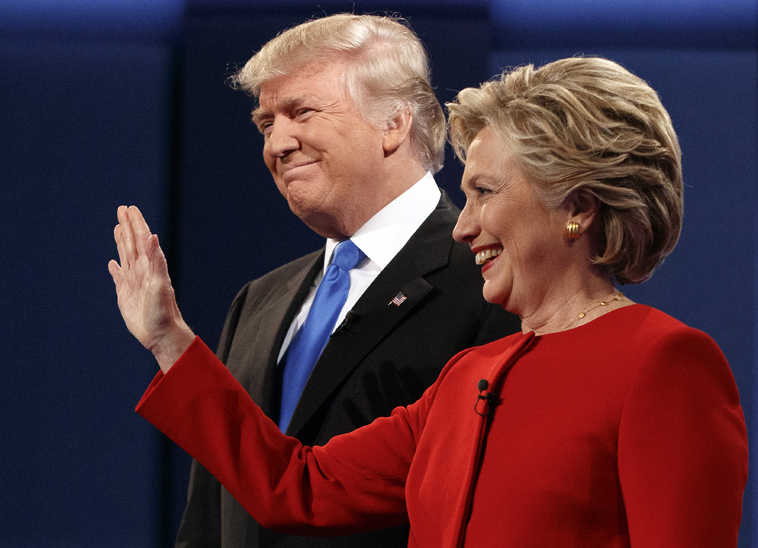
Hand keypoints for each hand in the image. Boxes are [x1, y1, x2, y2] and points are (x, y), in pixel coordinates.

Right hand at [107, 205, 194, 371]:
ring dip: (122, 241)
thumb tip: (152, 236)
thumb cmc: (162, 311)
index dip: (136, 223)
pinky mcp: (126, 294)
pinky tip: (112, 263)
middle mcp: (142, 271)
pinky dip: (116, 268)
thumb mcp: (159, 283)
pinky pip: (119, 277)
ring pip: (126, 255)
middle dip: (128, 226)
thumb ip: (155, 260)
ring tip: (118, 227)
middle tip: (122, 209)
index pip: (142, 238)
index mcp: (151, 266)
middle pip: (133, 243)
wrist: (160, 333)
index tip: (130, 208)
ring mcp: (134, 282)